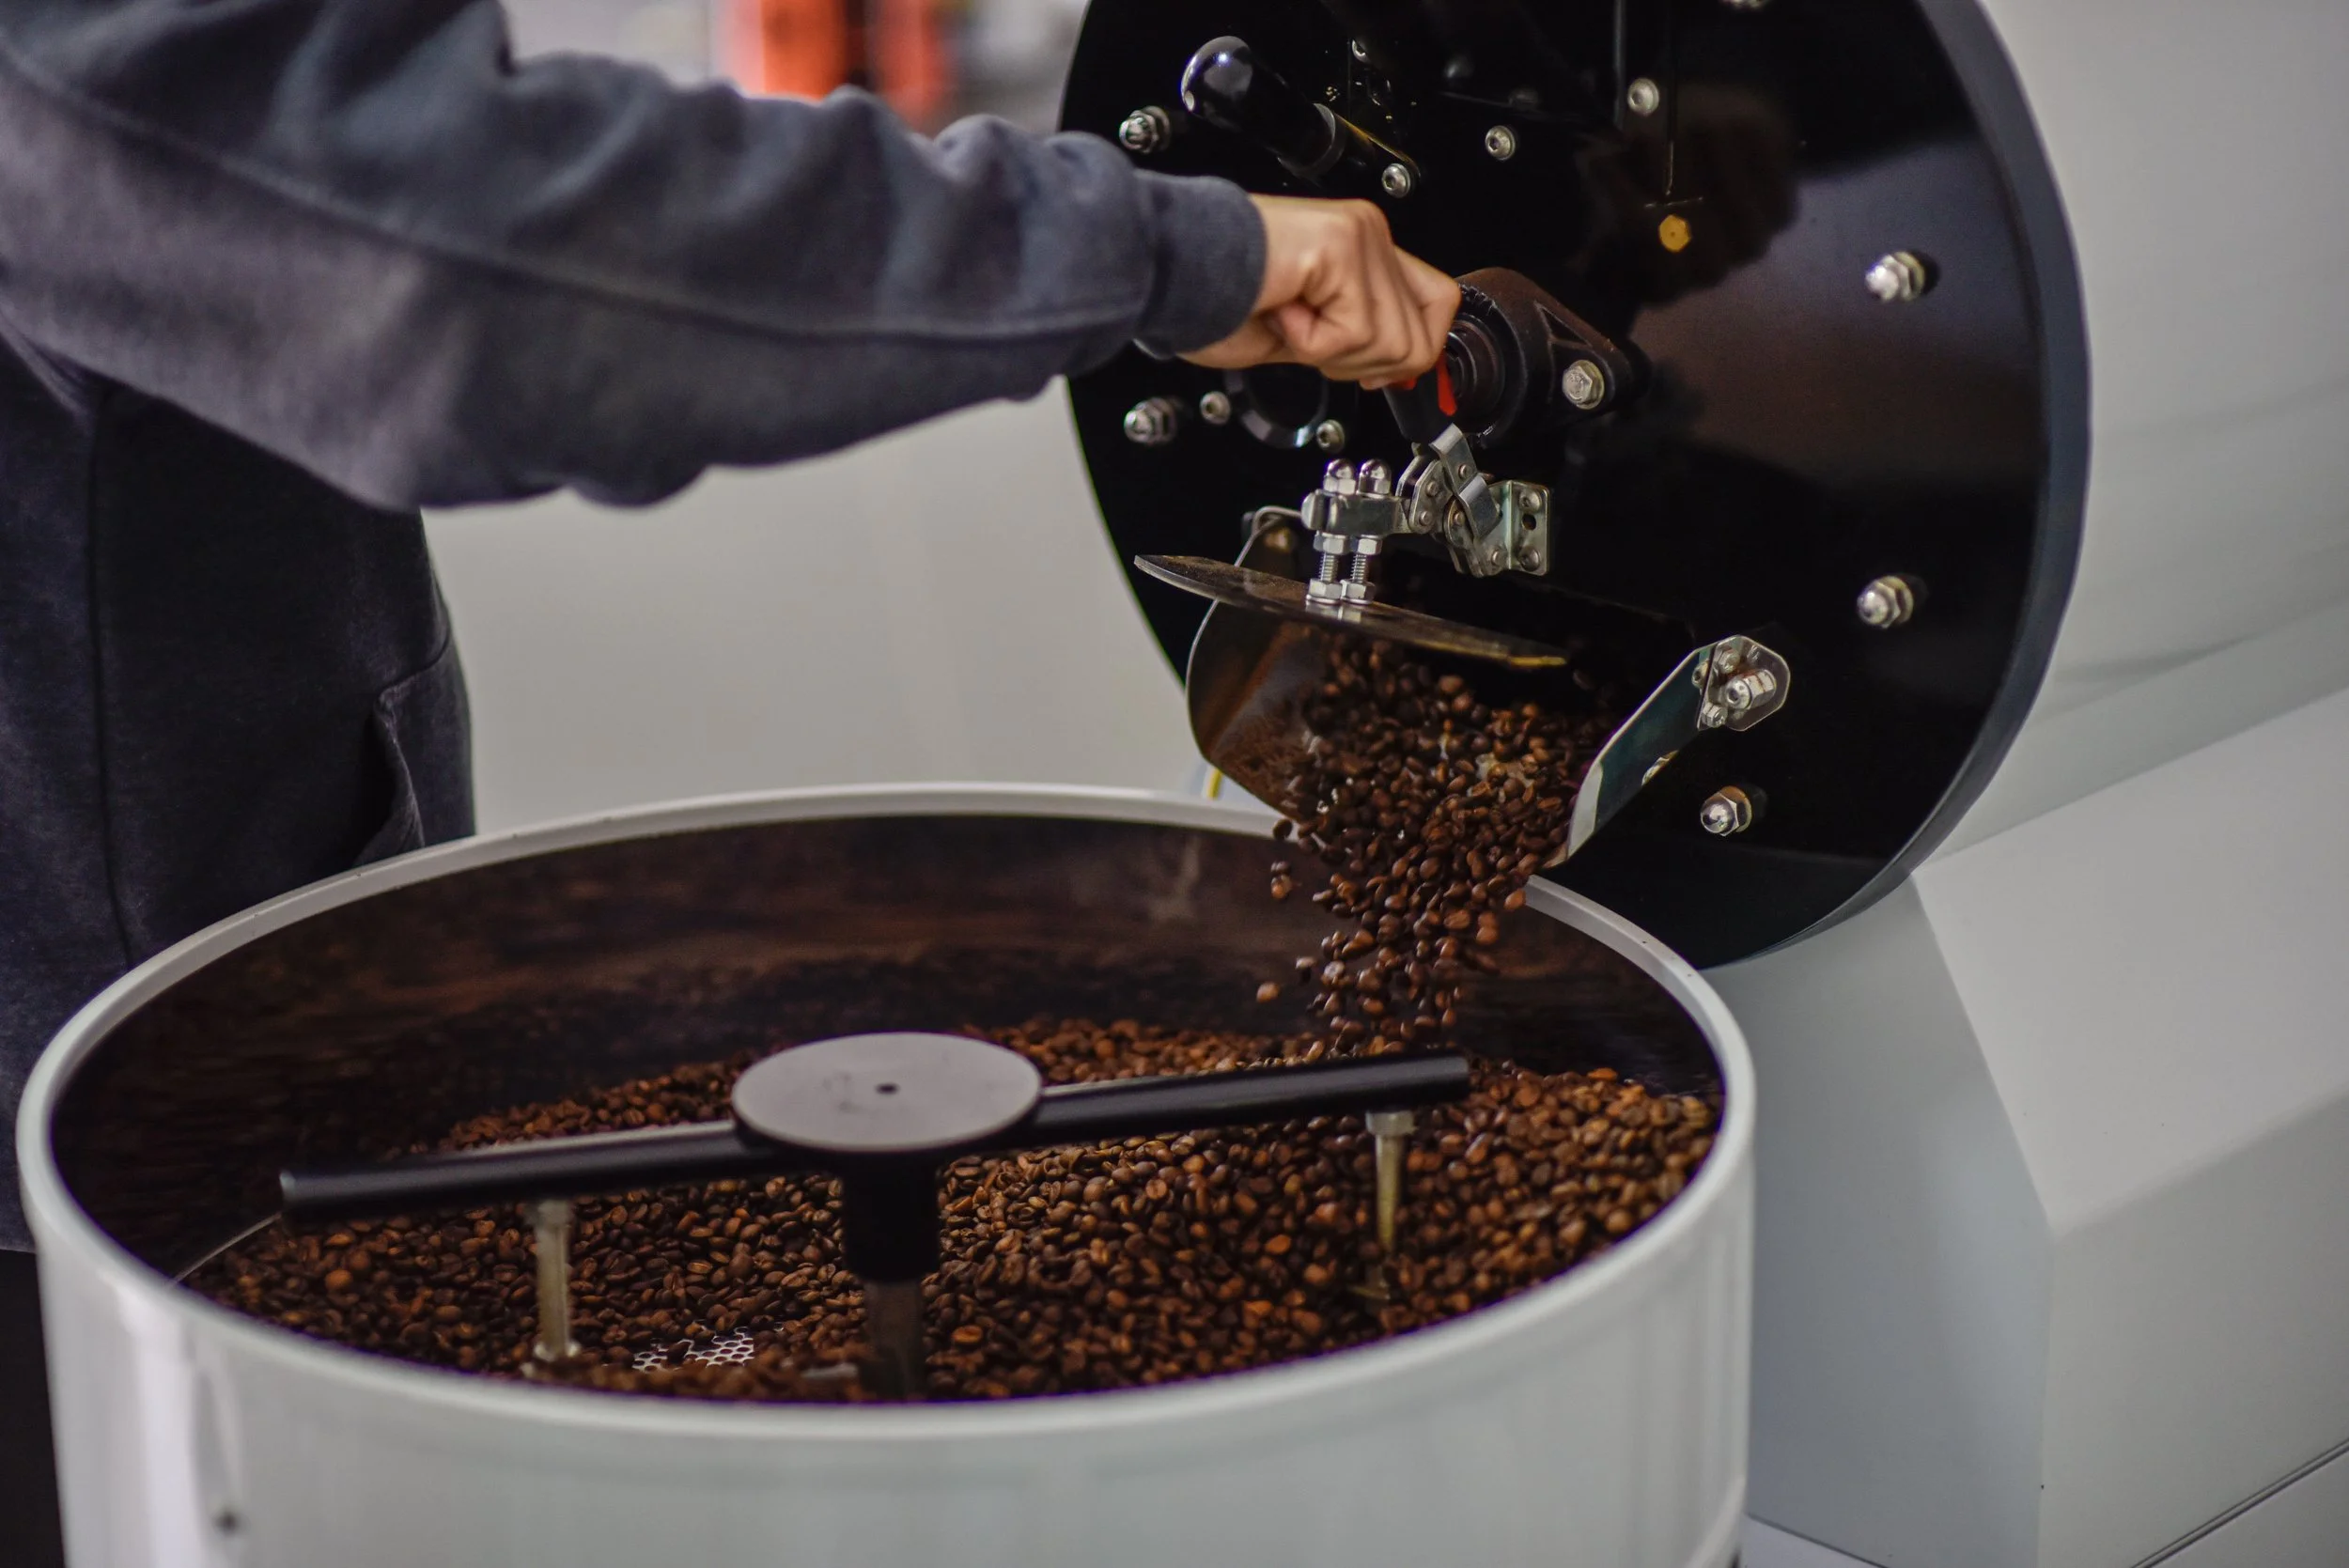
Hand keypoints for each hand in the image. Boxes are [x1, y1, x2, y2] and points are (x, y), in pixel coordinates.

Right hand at [1183, 195, 1458, 387]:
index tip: (1371, 374)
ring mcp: (1359, 236)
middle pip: (1420, 338)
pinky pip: (1354, 331)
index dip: (1412, 354)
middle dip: (1362, 364)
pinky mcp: (1341, 246)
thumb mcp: (1304, 335)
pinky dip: (1310, 342)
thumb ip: (1353, 342)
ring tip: (1289, 319)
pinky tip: (1282, 311)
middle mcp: (1367, 233)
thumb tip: (1395, 371)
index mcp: (1360, 247)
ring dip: (1330, 352)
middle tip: (1308, 339)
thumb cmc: (1214, 297)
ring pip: (1391, 342)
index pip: (1437, 304)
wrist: (1171, 274)